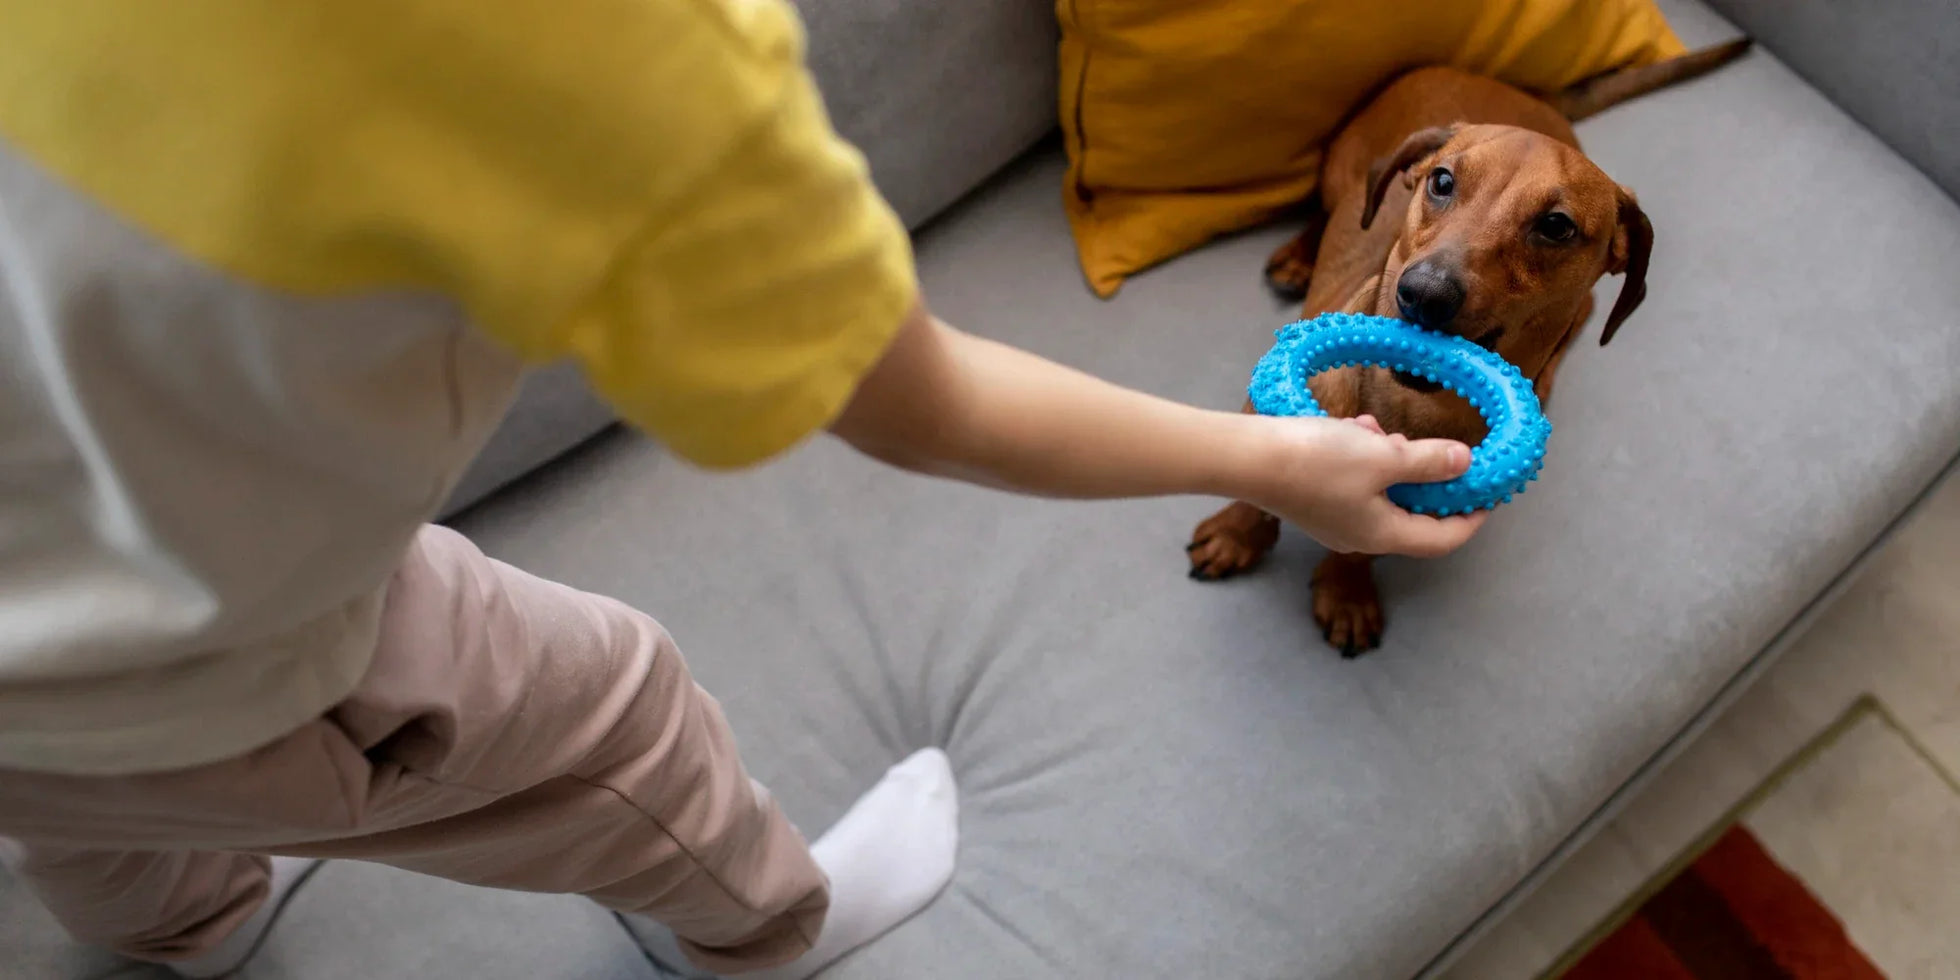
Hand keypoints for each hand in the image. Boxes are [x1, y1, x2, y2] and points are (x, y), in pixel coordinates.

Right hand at [1243, 414, 1485, 557]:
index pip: (1442, 539)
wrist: (1247, 458)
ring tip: (1375, 430)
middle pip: (1411, 513)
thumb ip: (1428, 462)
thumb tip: (1464, 463)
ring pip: (1380, 490)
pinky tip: (1351, 430)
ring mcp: (1334, 519)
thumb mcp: (1384, 457)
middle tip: (1427, 446)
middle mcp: (1360, 535)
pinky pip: (1353, 481)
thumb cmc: (1317, 462)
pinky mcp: (1313, 499)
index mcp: (1383, 534)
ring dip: (1388, 459)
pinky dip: (1361, 456)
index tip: (1488, 496)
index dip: (1470, 519)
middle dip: (1423, 476)